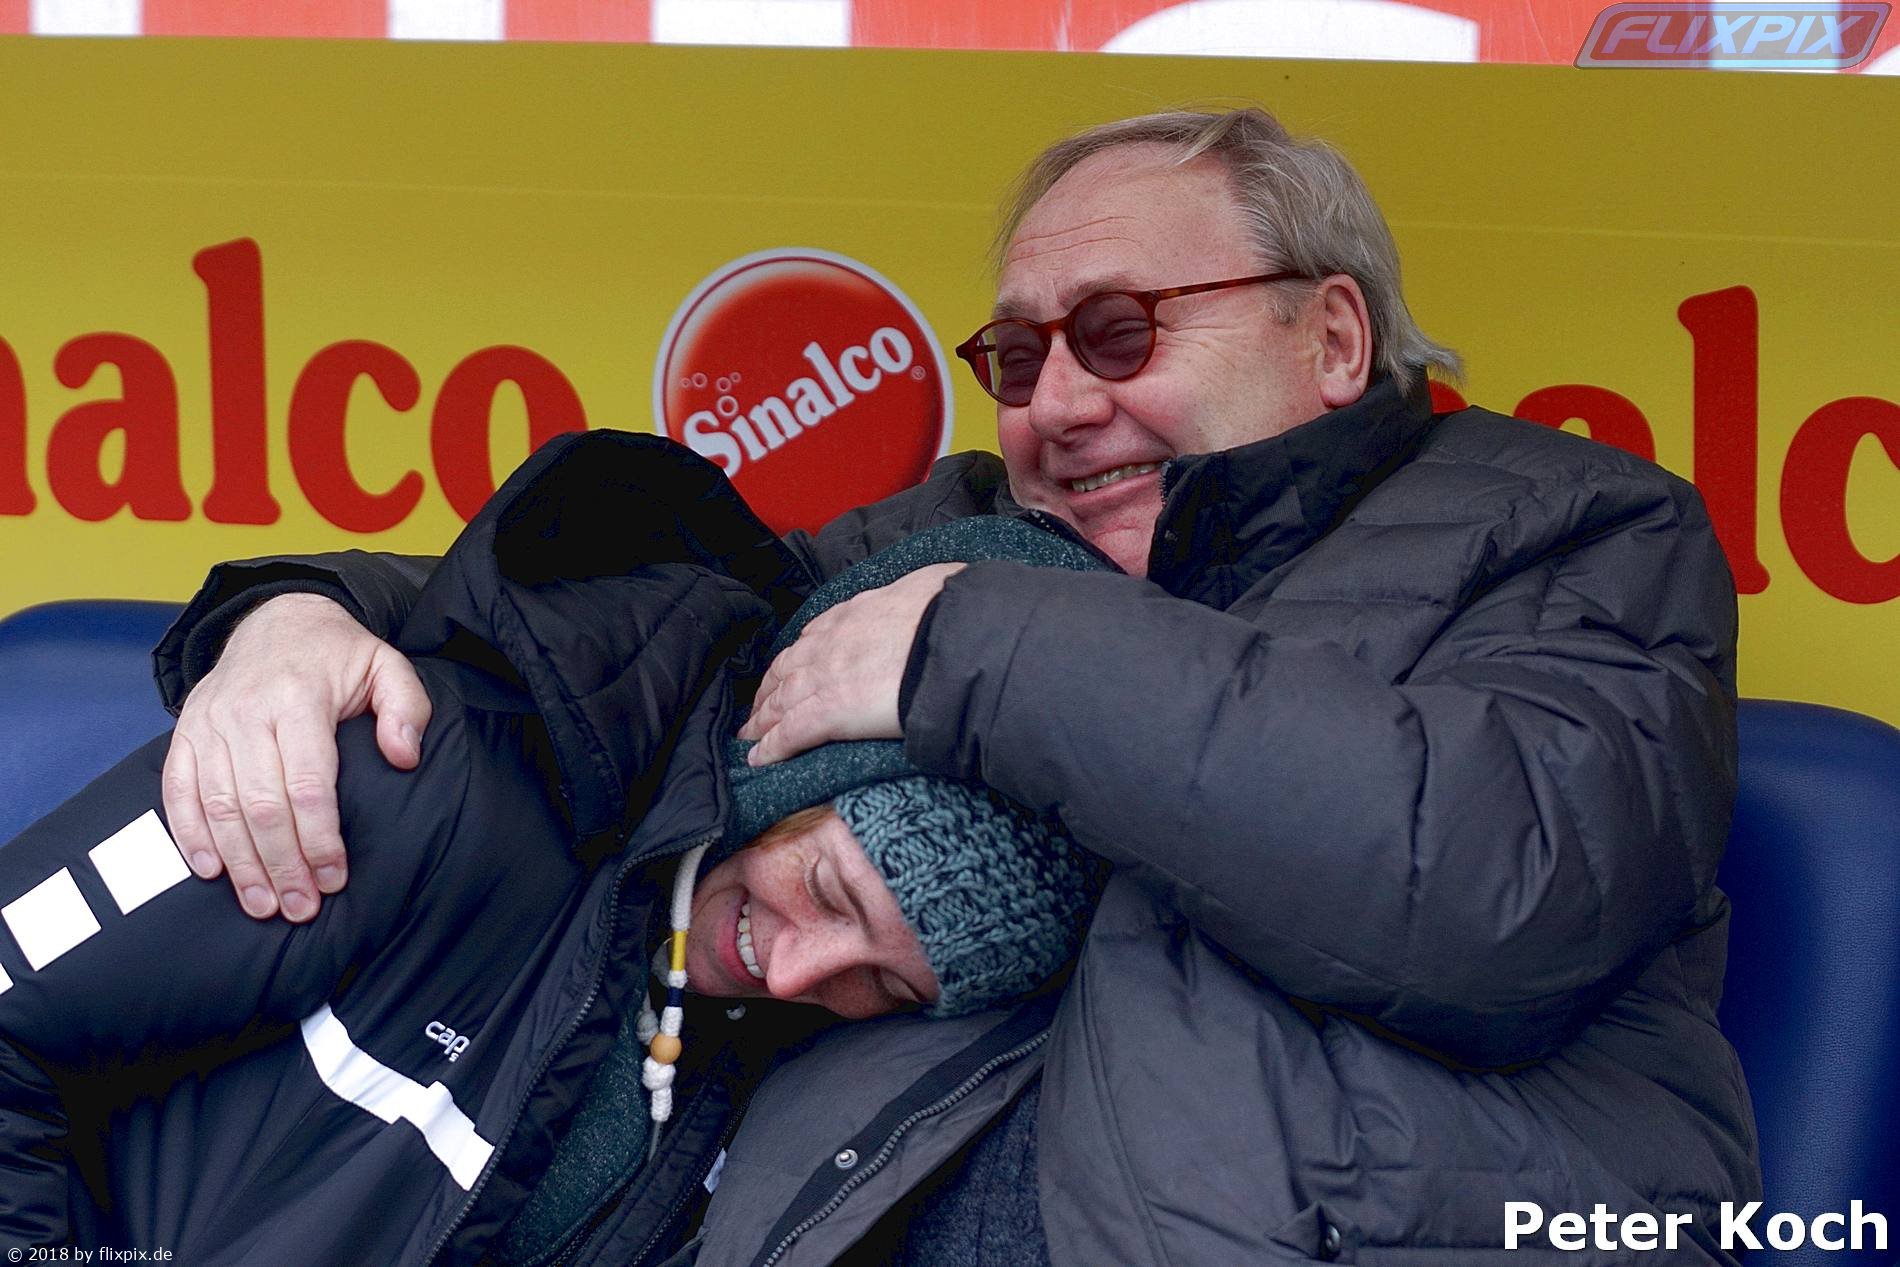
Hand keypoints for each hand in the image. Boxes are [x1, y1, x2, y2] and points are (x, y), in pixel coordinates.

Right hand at [161, 593, 431, 920]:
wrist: (277, 619)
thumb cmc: (338, 655)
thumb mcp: (387, 666)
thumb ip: (407, 708)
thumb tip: (404, 757)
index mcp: (298, 696)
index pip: (307, 781)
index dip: (319, 836)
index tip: (335, 876)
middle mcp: (246, 711)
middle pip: (259, 804)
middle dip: (281, 864)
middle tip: (300, 908)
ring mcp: (209, 723)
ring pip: (219, 806)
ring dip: (240, 863)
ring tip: (264, 905)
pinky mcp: (185, 733)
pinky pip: (178, 791)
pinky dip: (190, 835)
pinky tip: (211, 871)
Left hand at [739, 563, 963, 765]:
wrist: (953, 641)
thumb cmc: (950, 612)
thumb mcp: (933, 585)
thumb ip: (923, 592)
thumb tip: (937, 589)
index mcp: (855, 613)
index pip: (815, 636)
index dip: (801, 655)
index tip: (794, 666)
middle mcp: (830, 642)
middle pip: (787, 668)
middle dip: (770, 688)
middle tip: (760, 705)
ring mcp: (824, 677)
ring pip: (780, 700)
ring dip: (763, 718)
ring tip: (751, 734)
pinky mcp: (827, 712)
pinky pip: (790, 732)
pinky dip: (771, 747)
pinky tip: (759, 758)